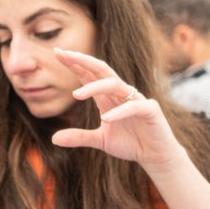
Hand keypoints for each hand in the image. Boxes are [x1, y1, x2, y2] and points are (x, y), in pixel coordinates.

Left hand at [49, 48, 187, 172]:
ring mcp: (137, 100)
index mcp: (108, 97)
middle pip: (101, 70)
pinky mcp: (150, 110)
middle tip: (63, 54)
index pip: (89, 74)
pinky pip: (134, 107)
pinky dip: (120, 112)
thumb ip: (79, 137)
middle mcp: (121, 94)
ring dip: (95, 87)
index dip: (74, 64)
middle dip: (82, 60)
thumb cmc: (130, 143)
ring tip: (76, 95)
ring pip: (115, 84)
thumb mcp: (100, 140)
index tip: (57, 52)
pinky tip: (106, 119)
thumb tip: (53, 138)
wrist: (156, 155)